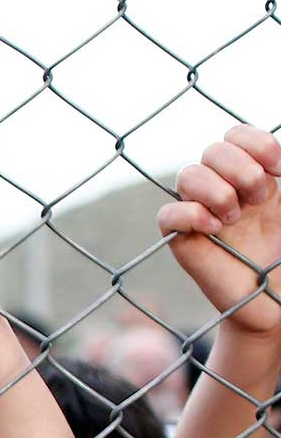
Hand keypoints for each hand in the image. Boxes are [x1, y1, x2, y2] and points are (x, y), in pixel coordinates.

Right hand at [158, 125, 280, 336]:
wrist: (275, 302)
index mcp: (251, 176)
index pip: (236, 135)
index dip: (256, 143)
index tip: (279, 170)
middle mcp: (222, 189)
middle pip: (213, 150)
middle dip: (241, 169)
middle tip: (261, 200)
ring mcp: (198, 213)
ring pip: (188, 175)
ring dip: (218, 191)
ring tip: (235, 218)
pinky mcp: (180, 240)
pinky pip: (168, 214)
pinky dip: (190, 215)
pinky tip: (214, 230)